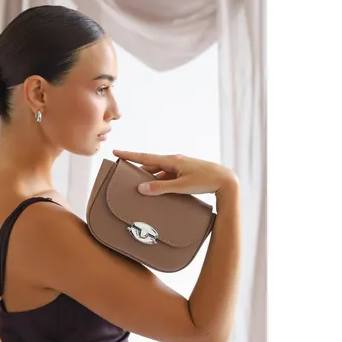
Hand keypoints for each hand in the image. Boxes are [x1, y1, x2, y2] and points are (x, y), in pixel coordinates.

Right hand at [112, 150, 237, 195]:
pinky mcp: (185, 172)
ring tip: (139, 186)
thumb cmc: (205, 181)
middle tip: (123, 172)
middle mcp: (174, 160)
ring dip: (150, 177)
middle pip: (150, 164)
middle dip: (137, 169)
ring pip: (159, 171)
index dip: (129, 155)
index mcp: (172, 160)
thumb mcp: (181, 187)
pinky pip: (167, 175)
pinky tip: (158, 190)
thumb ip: (160, 188)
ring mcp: (180, 166)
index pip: (145, 157)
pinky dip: (160, 181)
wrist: (226, 180)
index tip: (116, 152)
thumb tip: (141, 188)